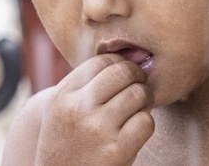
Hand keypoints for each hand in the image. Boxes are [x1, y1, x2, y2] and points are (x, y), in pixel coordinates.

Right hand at [35, 54, 153, 165]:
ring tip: (135, 110)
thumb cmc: (67, 142)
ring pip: (139, 95)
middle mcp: (78, 109)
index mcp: (63, 95)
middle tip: (138, 87)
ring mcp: (98, 129)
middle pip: (123, 72)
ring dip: (144, 101)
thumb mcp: (61, 109)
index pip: (102, 61)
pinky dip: (145, 124)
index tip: (124, 75)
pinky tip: (133, 131)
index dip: (120, 64)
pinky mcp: (117, 150)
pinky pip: (146, 122)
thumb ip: (85, 84)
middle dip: (137, 77)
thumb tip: (129, 57)